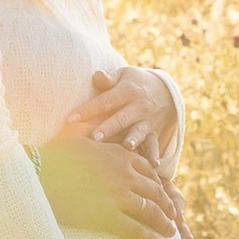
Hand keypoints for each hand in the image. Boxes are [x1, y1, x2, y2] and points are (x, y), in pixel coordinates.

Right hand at [38, 132, 187, 238]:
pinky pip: (137, 229)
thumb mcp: (77, 135)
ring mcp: (118, 196)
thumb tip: (94, 121)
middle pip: (156, 191)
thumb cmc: (53, 155)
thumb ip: (93, 130)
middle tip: (172, 216)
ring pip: (151, 211)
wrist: (38, 174)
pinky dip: (149, 237)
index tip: (161, 193)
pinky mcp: (108, 216)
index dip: (158, 184)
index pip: (149, 170)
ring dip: (164, 223)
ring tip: (169, 232)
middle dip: (167, 205)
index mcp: (119, 155)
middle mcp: (125, 174)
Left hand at [58, 64, 179, 158]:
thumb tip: (96, 75)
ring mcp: (147, 120)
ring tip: (127, 147)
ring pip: (139, 131)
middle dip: (109, 128)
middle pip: (121, 118)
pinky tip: (154, 165)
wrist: (167, 92)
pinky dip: (154, 154)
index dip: (89, 110)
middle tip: (95, 137)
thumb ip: (109, 77)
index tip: (71, 119)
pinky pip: (155, 144)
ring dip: (133, 139)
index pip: (105, 101)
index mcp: (127, 91)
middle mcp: (139, 106)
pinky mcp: (155, 132)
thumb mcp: (124, 74)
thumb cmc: (135, 83)